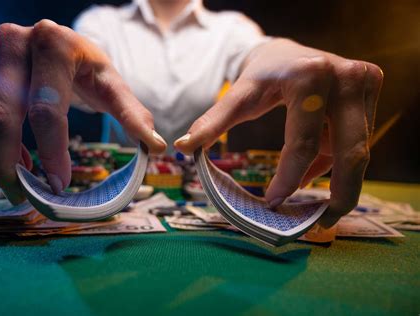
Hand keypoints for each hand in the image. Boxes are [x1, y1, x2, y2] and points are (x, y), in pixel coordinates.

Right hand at [0, 20, 166, 203]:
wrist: (59, 42)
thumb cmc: (88, 66)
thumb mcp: (111, 84)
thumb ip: (132, 114)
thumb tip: (157, 146)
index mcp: (54, 44)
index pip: (46, 108)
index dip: (51, 150)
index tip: (59, 184)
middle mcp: (17, 42)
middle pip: (3, 114)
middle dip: (10, 162)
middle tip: (27, 197)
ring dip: (1, 157)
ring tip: (21, 187)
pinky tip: (17, 164)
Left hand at [174, 38, 382, 227]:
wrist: (286, 51)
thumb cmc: (262, 74)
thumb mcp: (239, 95)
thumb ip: (214, 121)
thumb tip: (183, 147)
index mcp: (311, 78)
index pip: (304, 143)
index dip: (289, 179)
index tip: (274, 202)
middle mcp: (346, 78)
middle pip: (352, 152)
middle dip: (339, 194)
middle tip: (321, 223)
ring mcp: (364, 83)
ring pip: (355, 149)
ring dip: (331, 175)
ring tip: (301, 189)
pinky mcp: (370, 90)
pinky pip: (355, 139)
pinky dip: (333, 159)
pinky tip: (310, 167)